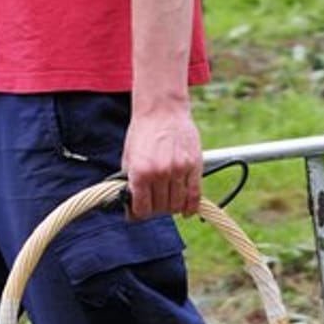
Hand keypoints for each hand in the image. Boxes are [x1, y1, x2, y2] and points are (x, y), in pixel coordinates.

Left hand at [121, 105, 201, 219]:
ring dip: (171, 208)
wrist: (162, 110)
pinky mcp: (194, 166)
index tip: (139, 212)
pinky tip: (186, 211)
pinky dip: (191, 208)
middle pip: (160, 208)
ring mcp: (179, 170)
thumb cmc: (142, 133)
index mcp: (140, 172)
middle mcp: (160, 173)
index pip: (142, 209)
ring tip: (167, 201)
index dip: (139, 213)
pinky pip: (195, 195)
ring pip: (177, 205)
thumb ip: (129, 183)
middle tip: (154, 203)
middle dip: (155, 209)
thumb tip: (130, 206)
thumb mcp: (128, 158)